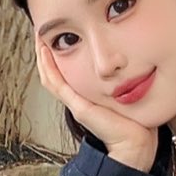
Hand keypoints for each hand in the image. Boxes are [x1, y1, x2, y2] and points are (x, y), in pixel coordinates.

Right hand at [33, 35, 157, 170]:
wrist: (135, 144)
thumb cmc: (136, 122)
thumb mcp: (127, 93)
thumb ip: (124, 80)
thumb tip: (131, 60)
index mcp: (86, 98)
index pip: (64, 73)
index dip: (56, 56)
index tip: (56, 35)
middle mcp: (78, 101)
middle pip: (52, 74)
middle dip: (45, 52)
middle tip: (41, 31)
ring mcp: (76, 104)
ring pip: (50, 78)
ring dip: (42, 57)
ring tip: (39, 37)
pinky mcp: (79, 108)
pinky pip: (57, 85)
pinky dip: (49, 68)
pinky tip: (45, 52)